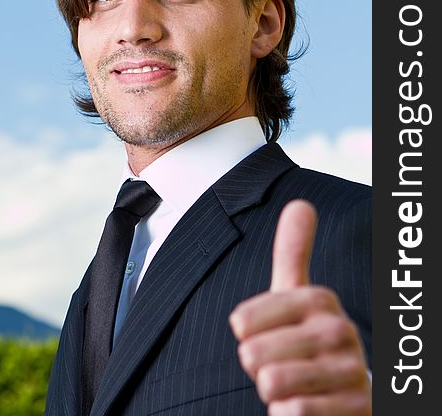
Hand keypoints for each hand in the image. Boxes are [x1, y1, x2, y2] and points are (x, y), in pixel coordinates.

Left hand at [229, 200, 370, 414]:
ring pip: (271, 383)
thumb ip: (294, 252)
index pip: (243, 321)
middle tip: (284, 364)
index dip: (247, 336)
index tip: (272, 335)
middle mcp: (338, 330)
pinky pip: (291, 412)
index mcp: (318, 298)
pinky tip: (305, 407)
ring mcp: (349, 371)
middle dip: (258, 367)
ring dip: (272, 392)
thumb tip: (300, 203)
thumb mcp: (298, 296)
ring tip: (294, 385)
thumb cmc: (307, 342)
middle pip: (253, 354)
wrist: (344, 394)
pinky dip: (287, 415)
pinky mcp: (354, 408)